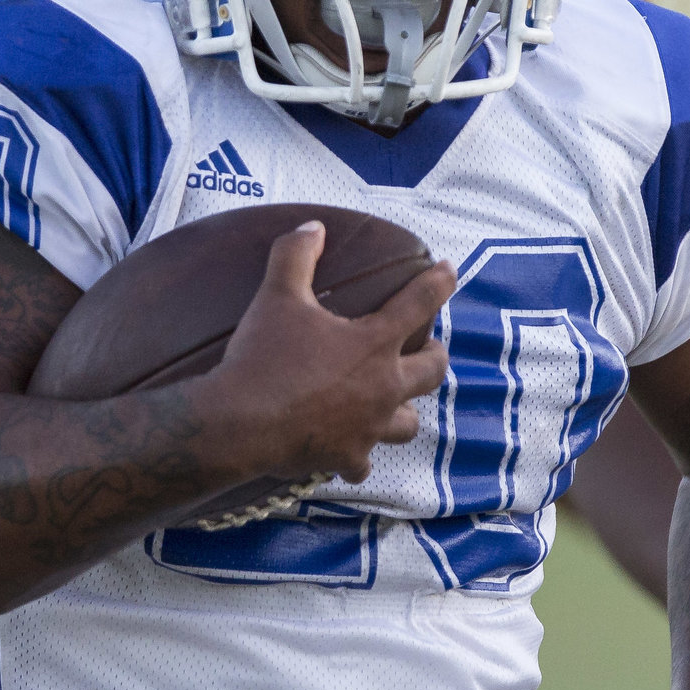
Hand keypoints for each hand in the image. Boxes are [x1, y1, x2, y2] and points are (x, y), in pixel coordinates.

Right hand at [194, 222, 454, 481]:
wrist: (239, 423)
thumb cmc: (263, 356)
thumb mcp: (277, 296)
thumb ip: (296, 256)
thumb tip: (312, 227)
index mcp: (374, 343)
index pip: (419, 303)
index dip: (439, 283)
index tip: (450, 272)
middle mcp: (384, 388)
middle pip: (433, 371)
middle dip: (434, 356)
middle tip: (427, 349)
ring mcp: (370, 428)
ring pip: (409, 423)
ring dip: (404, 411)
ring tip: (393, 403)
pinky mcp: (348, 458)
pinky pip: (364, 462)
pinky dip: (358, 455)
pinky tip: (349, 451)